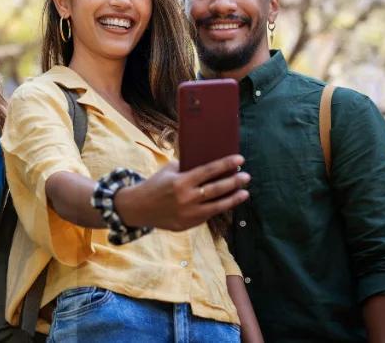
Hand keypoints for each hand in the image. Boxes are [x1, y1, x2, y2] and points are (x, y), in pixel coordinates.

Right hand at [114, 155, 249, 230]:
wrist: (138, 208)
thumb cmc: (155, 185)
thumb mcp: (168, 170)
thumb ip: (186, 167)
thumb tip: (209, 164)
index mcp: (181, 182)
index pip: (209, 171)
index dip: (226, 165)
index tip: (240, 159)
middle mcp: (186, 198)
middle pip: (217, 189)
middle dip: (234, 182)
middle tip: (246, 176)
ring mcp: (188, 214)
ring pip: (217, 206)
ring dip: (233, 199)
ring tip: (244, 193)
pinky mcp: (187, 225)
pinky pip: (208, 215)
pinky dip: (219, 208)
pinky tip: (228, 202)